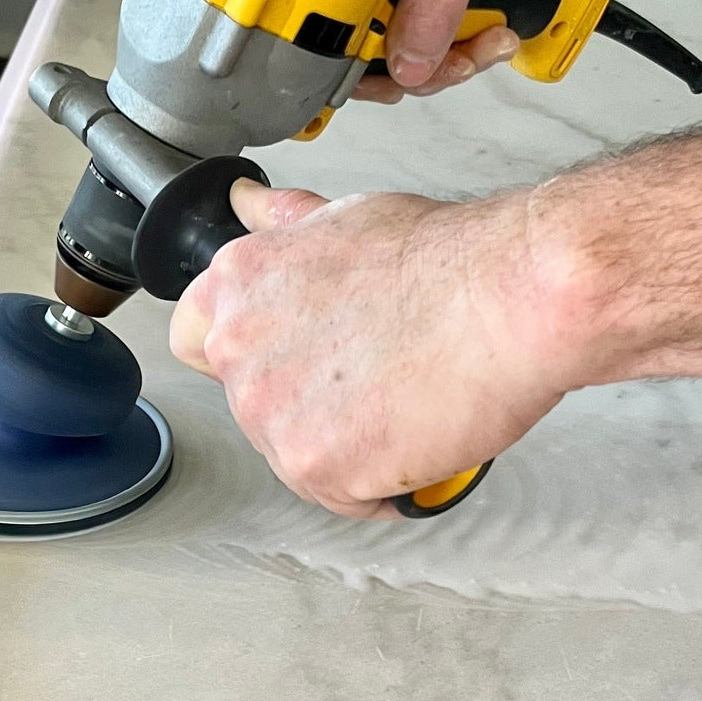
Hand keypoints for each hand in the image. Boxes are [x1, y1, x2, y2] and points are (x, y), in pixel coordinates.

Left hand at [169, 178, 581, 518]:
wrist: (507, 300)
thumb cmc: (446, 260)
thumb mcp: (350, 218)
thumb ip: (287, 226)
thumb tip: (249, 203)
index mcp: (238, 285)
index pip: (194, 336)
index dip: (250, 352)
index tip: (292, 357)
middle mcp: (239, 349)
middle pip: (255, 406)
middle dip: (309, 401)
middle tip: (377, 374)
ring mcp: (272, 414)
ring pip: (297, 456)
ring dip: (348, 444)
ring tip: (408, 399)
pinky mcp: (317, 468)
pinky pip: (345, 497)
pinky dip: (384, 483)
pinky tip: (419, 438)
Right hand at [355, 0, 572, 105]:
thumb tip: (405, 64)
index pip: (329, 27)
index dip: (367, 66)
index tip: (408, 77)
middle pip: (368, 45)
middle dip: (423, 65)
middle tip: (466, 56)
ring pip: (403, 41)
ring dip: (450, 55)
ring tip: (491, 37)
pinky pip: (428, 24)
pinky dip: (460, 39)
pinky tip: (488, 27)